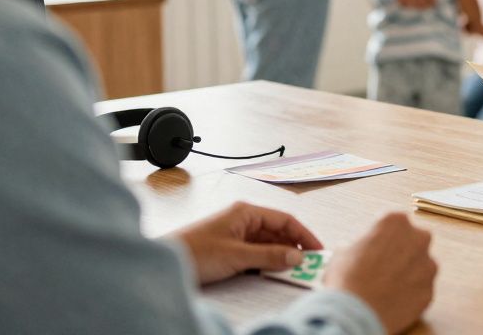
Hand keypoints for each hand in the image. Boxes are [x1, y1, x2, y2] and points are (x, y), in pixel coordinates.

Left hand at [171, 202, 321, 284]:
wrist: (165, 263)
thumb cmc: (193, 252)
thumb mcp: (237, 255)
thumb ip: (269, 256)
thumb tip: (296, 257)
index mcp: (246, 212)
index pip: (285, 220)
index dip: (304, 235)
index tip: (317, 250)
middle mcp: (243, 220)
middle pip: (278, 231)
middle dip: (293, 247)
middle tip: (308, 263)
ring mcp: (236, 234)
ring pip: (268, 243)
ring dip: (280, 255)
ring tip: (292, 269)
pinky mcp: (230, 248)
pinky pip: (256, 252)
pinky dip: (266, 261)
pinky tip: (271, 271)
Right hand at [325, 212, 436, 334]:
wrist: (356, 313)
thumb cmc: (347, 279)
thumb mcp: (343, 252)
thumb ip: (361, 246)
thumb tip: (360, 251)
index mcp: (396, 222)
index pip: (394, 224)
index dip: (383, 238)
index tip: (377, 248)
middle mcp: (418, 239)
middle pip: (414, 241)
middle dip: (402, 252)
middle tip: (384, 267)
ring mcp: (428, 265)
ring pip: (421, 266)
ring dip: (408, 273)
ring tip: (387, 287)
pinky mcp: (430, 289)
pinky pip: (421, 289)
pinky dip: (411, 294)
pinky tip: (394, 300)